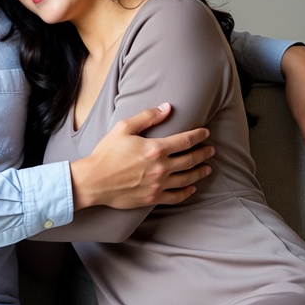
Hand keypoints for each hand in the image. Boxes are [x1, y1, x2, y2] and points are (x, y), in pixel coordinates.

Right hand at [70, 103, 214, 210]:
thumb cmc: (106, 153)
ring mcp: (158, 184)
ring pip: (187, 179)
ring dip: (200, 172)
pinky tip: (192, 188)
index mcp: (155, 148)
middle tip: (211, 150)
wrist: (93, 181)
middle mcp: (161, 167)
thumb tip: (167, 107)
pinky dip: (187, 192)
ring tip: (207, 168)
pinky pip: (176, 197)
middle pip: (191, 160)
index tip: (205, 133)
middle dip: (204, 154)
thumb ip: (147, 117)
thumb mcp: (124, 128)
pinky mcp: (153, 197)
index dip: (198, 136)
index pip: (186, 140)